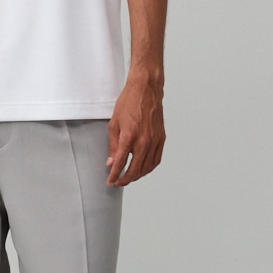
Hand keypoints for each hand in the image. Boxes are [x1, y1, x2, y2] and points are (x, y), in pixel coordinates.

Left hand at [106, 72, 165, 186]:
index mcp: (129, 136)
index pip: (121, 163)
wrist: (146, 89)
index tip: (110, 181)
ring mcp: (155, 140)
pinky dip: (149, 168)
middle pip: (135, 169)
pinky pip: (156, 159)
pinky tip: (142, 169)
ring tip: (129, 177)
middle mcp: (144, 141)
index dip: (114, 175)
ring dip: (137, 175)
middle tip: (118, 182)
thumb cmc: (129, 102)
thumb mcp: (114, 123)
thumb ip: (113, 145)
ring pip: (147, 167)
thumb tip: (112, 162)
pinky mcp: (161, 138)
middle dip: (125, 179)